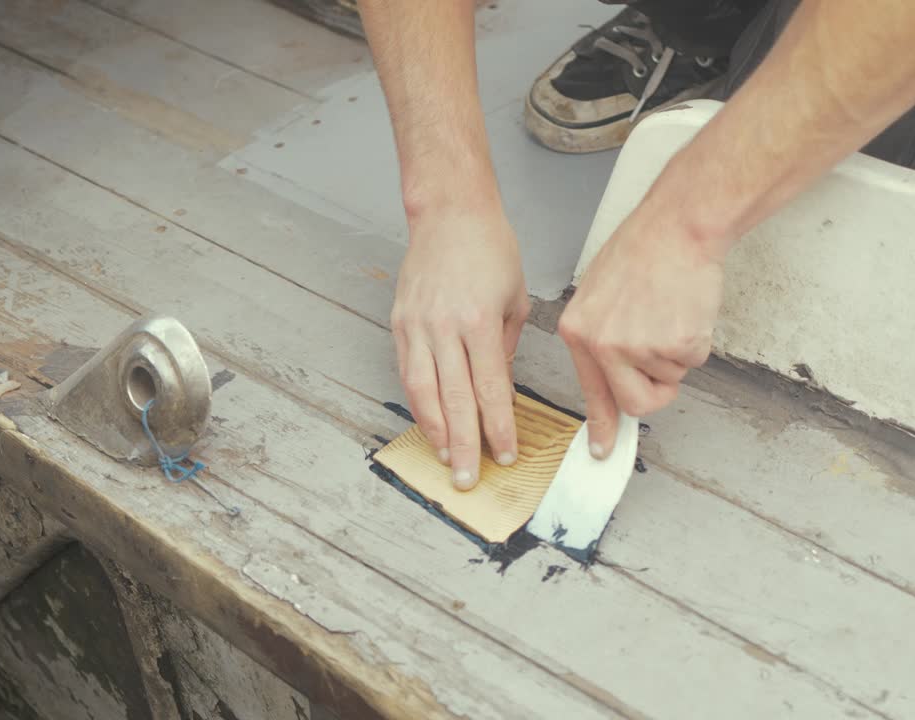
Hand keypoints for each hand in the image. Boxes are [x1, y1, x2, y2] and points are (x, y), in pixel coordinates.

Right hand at [392, 209, 529, 489]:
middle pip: (453, 400)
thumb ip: (506, 347)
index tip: (505, 454)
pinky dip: (418, 401)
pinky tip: (428, 422)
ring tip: (445, 459)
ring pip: (422, 391)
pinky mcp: (400, 322)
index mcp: (477, 323)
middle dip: (463, 444)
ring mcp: (416, 326)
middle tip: (469, 478)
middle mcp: (443, 328)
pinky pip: (407, 372)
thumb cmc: (489, 248)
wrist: (450, 212)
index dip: (497, 427)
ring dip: (434, 431)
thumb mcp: (514, 299)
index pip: (490, 389)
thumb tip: (499, 388)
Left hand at [558, 215, 722, 457]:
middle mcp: (602, 343)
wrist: (678, 226)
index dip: (602, 426)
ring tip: (670, 310)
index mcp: (579, 330)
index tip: (603, 451)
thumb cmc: (644, 251)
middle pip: (634, 402)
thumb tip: (613, 377)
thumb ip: (602, 337)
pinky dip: (697, 339)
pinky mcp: (673, 343)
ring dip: (677, 353)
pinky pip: (693, 361)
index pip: (591, 392)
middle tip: (665, 356)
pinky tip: (686, 308)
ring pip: (668, 380)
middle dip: (656, 391)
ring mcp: (637, 345)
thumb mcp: (602, 295)